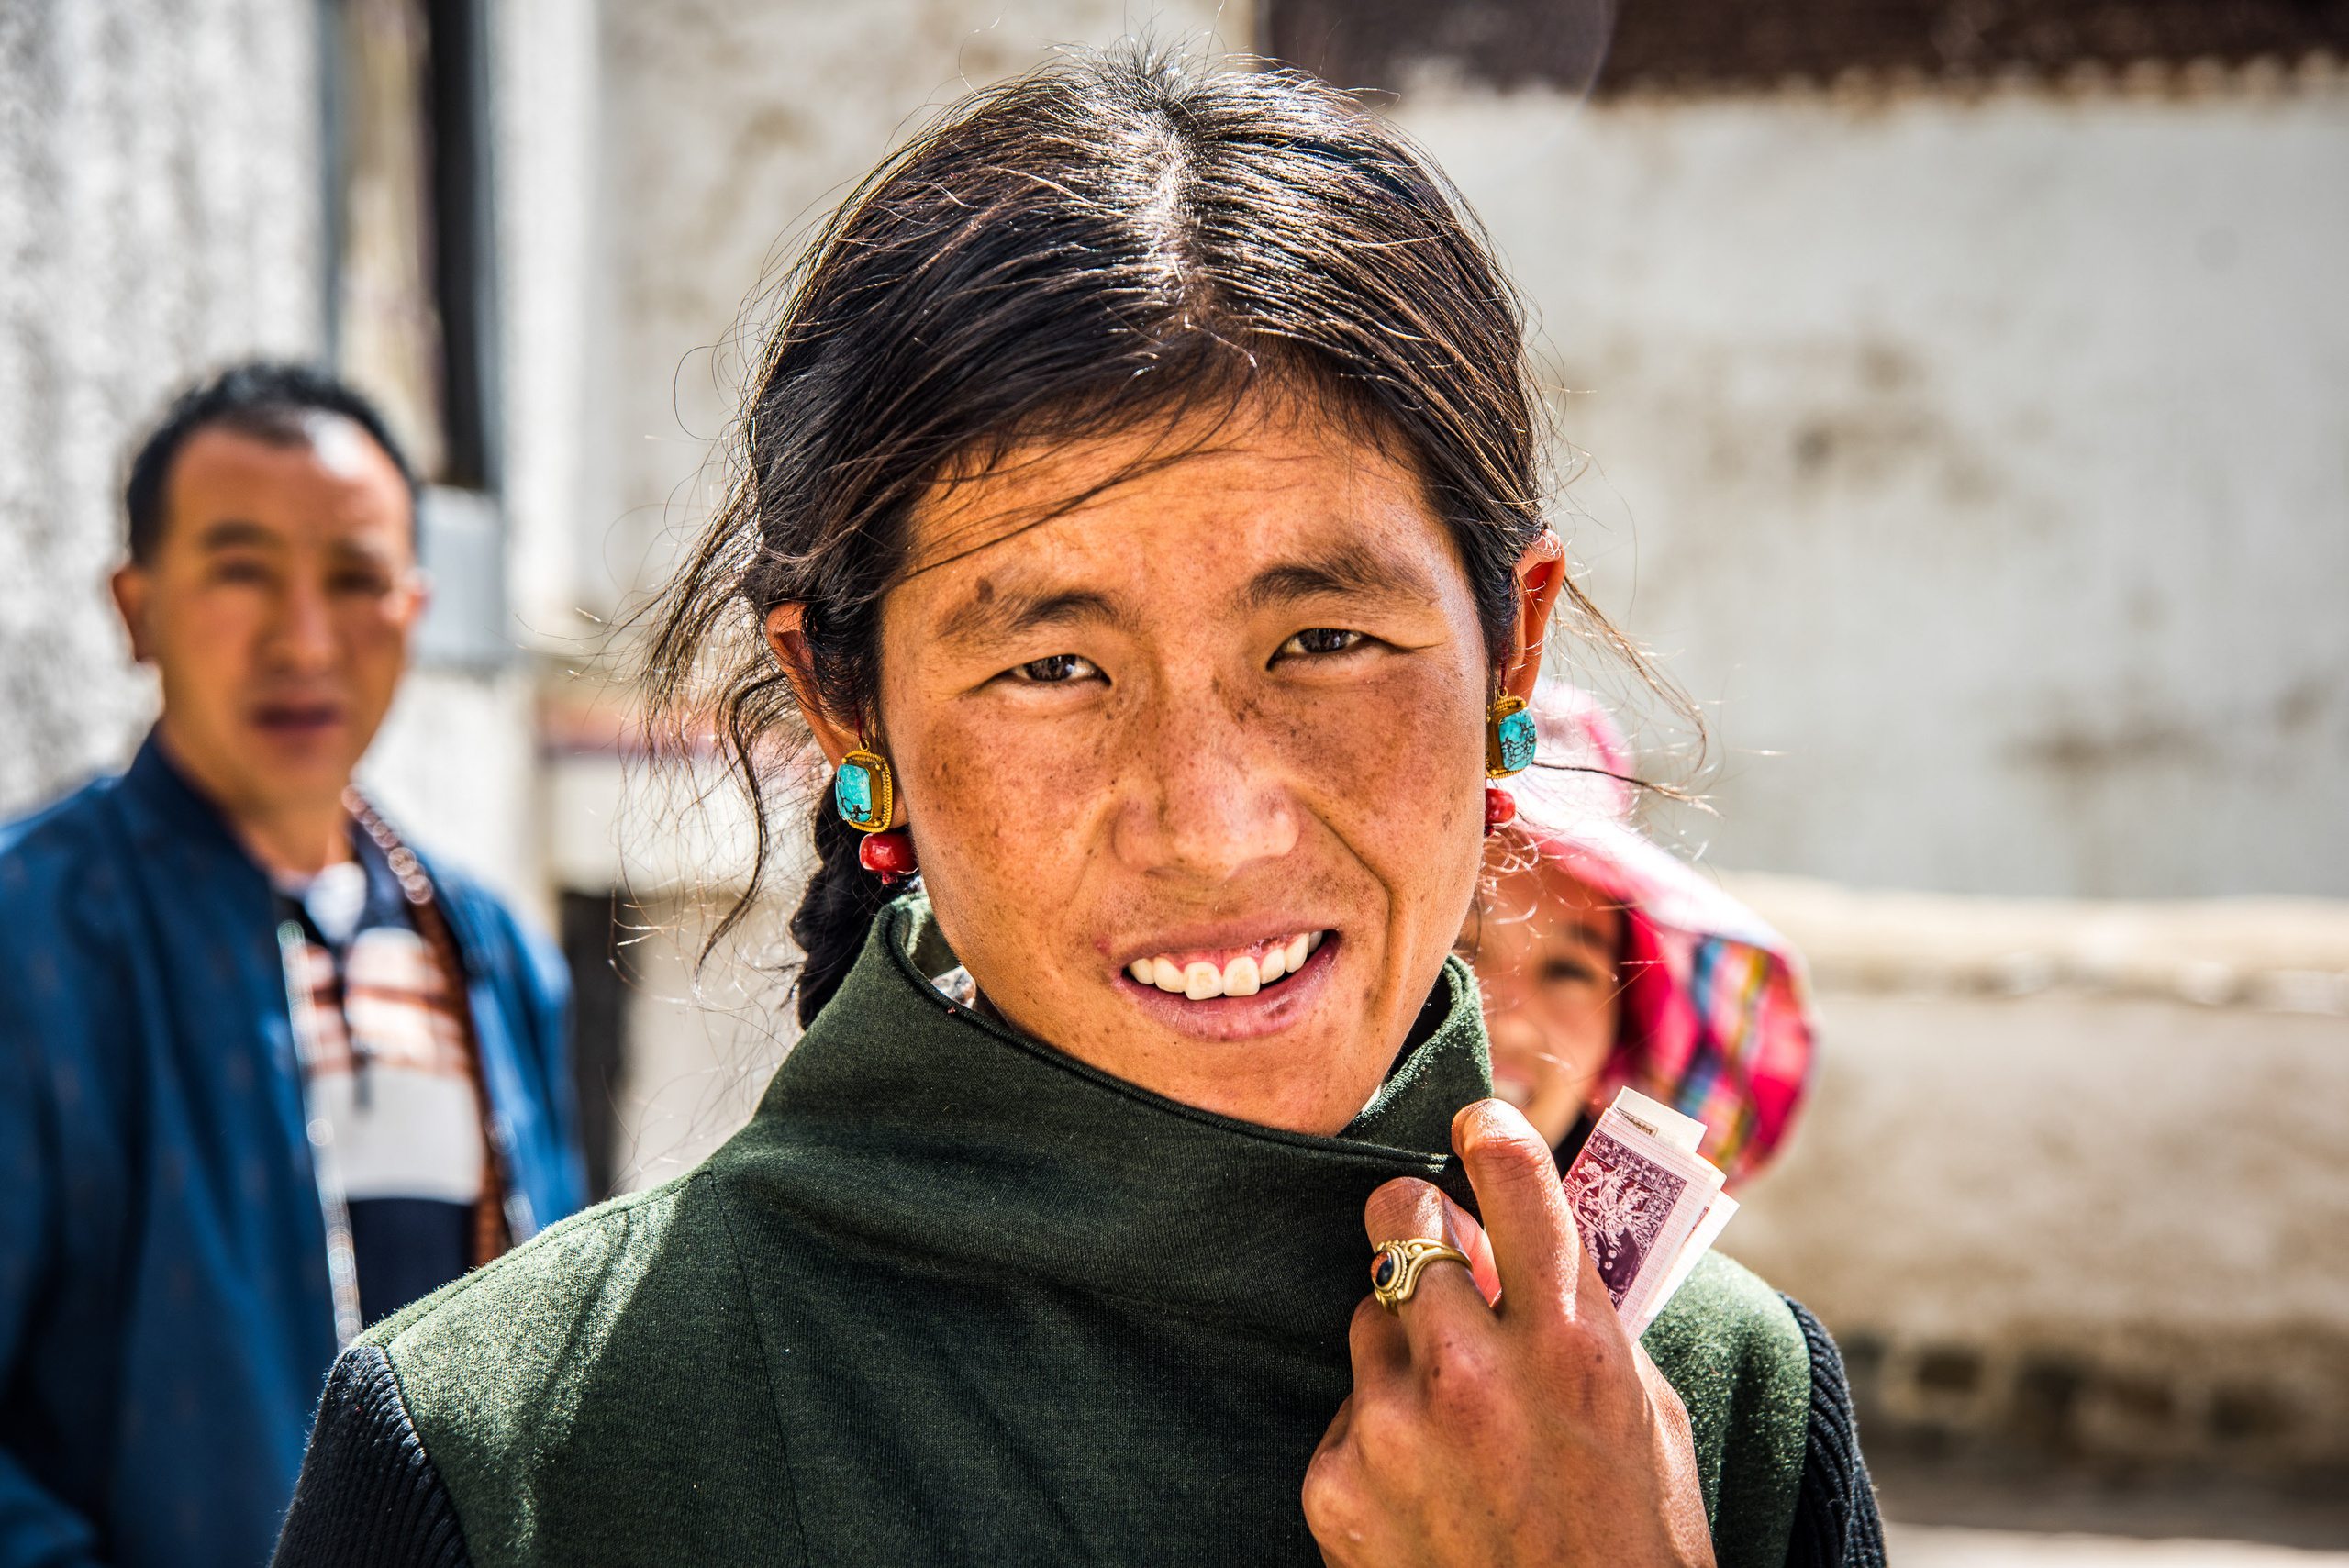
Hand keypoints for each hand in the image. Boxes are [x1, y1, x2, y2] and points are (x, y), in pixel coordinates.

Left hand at [1301, 1099, 1715, 1567]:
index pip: (1512, 1175)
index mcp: (1572, 1342)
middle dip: (1417, 1223)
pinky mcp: (1337, 1482)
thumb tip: (1521, 1236)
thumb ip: (1582, 1319)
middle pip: (1400, 1219)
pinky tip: (1427, 1489)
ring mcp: (1396, 1427)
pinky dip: (1380, 1435)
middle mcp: (1474, 1370)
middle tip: (1435, 1241)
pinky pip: (1347, 1413)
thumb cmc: (1634, 1546)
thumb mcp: (1643, 1417)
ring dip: (1403, 1344)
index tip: (1479, 1118)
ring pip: (1368, 1317)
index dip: (1490, 1129)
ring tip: (1456, 1417)